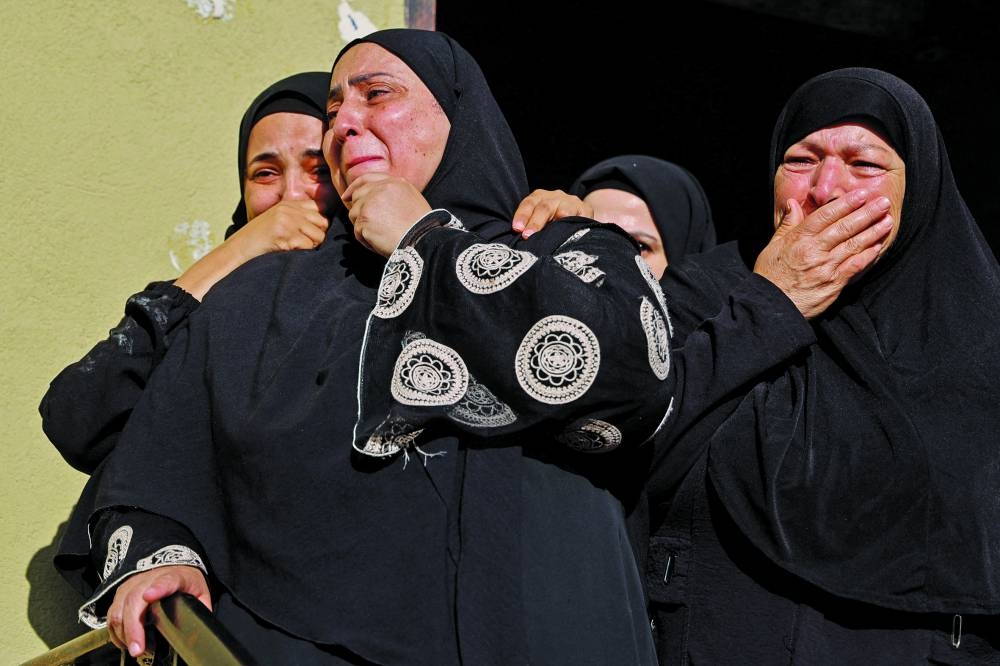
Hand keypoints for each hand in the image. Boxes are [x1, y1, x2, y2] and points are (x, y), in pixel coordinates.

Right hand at [106, 565, 210, 658]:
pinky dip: (116, 631)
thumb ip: (201, 606)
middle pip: (135, 600)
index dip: (157, 588)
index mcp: (173, 576)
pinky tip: (126, 642)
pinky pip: (112, 614)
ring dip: (123, 633)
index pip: (165, 581)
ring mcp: (132, 585)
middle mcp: (148, 579)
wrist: (170, 562)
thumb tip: (202, 627)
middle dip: (133, 627)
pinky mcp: (121, 593)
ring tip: (134, 649)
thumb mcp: (199, 589)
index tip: (149, 596)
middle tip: (138, 649)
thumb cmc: (184, 579)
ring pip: (120, 608)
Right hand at [228, 198, 328, 259]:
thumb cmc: (259, 240)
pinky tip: (289, 253)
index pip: (319, 208)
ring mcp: (287, 221)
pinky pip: (308, 246)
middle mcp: (289, 210)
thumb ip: (298, 218)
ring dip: (311, 247)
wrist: (238, 249)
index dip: (320, 224)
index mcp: (289, 204)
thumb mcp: (279, 221)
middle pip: (323, 222)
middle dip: (318, 236)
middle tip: (304, 245)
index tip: (313, 234)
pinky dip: (303, 254)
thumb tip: (326, 226)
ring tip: (295, 249)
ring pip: (318, 236)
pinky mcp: (284, 234)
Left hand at [342, 173, 431, 256]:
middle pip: (357, 196)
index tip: (347, 196)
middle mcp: (381, 189)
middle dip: (359, 211)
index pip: (367, 178)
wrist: (422, 241)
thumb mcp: (412, 200)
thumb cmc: (421, 228)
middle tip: (368, 225)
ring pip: (354, 214)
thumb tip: (373, 198)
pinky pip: (357, 231)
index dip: (354, 187)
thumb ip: (392, 193)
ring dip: (363, 227)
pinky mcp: (365, 218)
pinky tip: (380, 243)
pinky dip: (366, 240)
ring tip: (380, 236)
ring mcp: (371, 202)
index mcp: (395, 183)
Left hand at [512, 189, 591, 238]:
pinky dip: (574, 225)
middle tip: (527, 236)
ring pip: (563, 211)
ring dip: (556, 223)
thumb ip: (529, 226)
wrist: (579, 215)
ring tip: (551, 235)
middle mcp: (555, 196)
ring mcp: (571, 202)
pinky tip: (569, 233)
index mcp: (540, 197)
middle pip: (544, 207)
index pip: (529, 203)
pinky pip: (580, 218)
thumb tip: (516, 239)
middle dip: (535, 222)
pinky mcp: (586, 210)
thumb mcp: (540, 220)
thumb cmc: (553, 222)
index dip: (522, 215)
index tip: (517, 228)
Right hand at [753, 189, 892, 318]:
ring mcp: (826, 267)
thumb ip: (787, 225)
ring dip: (873, 232)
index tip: (861, 195)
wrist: (771, 306)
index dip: (846, 204)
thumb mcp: (772, 246)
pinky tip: (878, 246)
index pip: (826, 215)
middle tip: (883, 202)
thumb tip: (792, 203)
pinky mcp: (834, 284)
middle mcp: (814, 251)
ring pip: (854, 245)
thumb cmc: (770, 276)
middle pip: (844, 227)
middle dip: (866, 213)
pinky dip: (868, 255)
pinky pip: (855, 266)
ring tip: (887, 220)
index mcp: (799, 239)